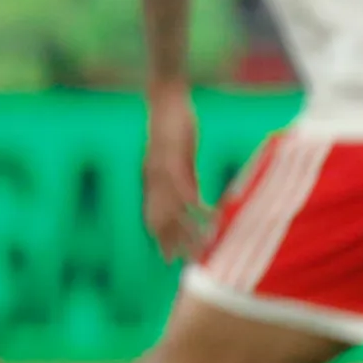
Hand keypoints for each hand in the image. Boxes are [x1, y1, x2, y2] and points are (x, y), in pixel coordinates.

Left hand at [141, 86, 210, 261]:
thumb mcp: (180, 156)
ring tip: (202, 247)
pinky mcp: (174, 160)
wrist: (166, 98)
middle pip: (161, 221)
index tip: (169, 260)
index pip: (154, 218)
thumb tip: (194, 199)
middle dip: (173, 244)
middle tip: (183, 264)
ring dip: (188, 231)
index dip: (161, 239)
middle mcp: (154, 179)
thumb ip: (186, 179)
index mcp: (153, 180)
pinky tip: (209, 217)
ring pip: (174, 211)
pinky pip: (186, 190)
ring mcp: (162, 171)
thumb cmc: (174, 124)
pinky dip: (197, 206)